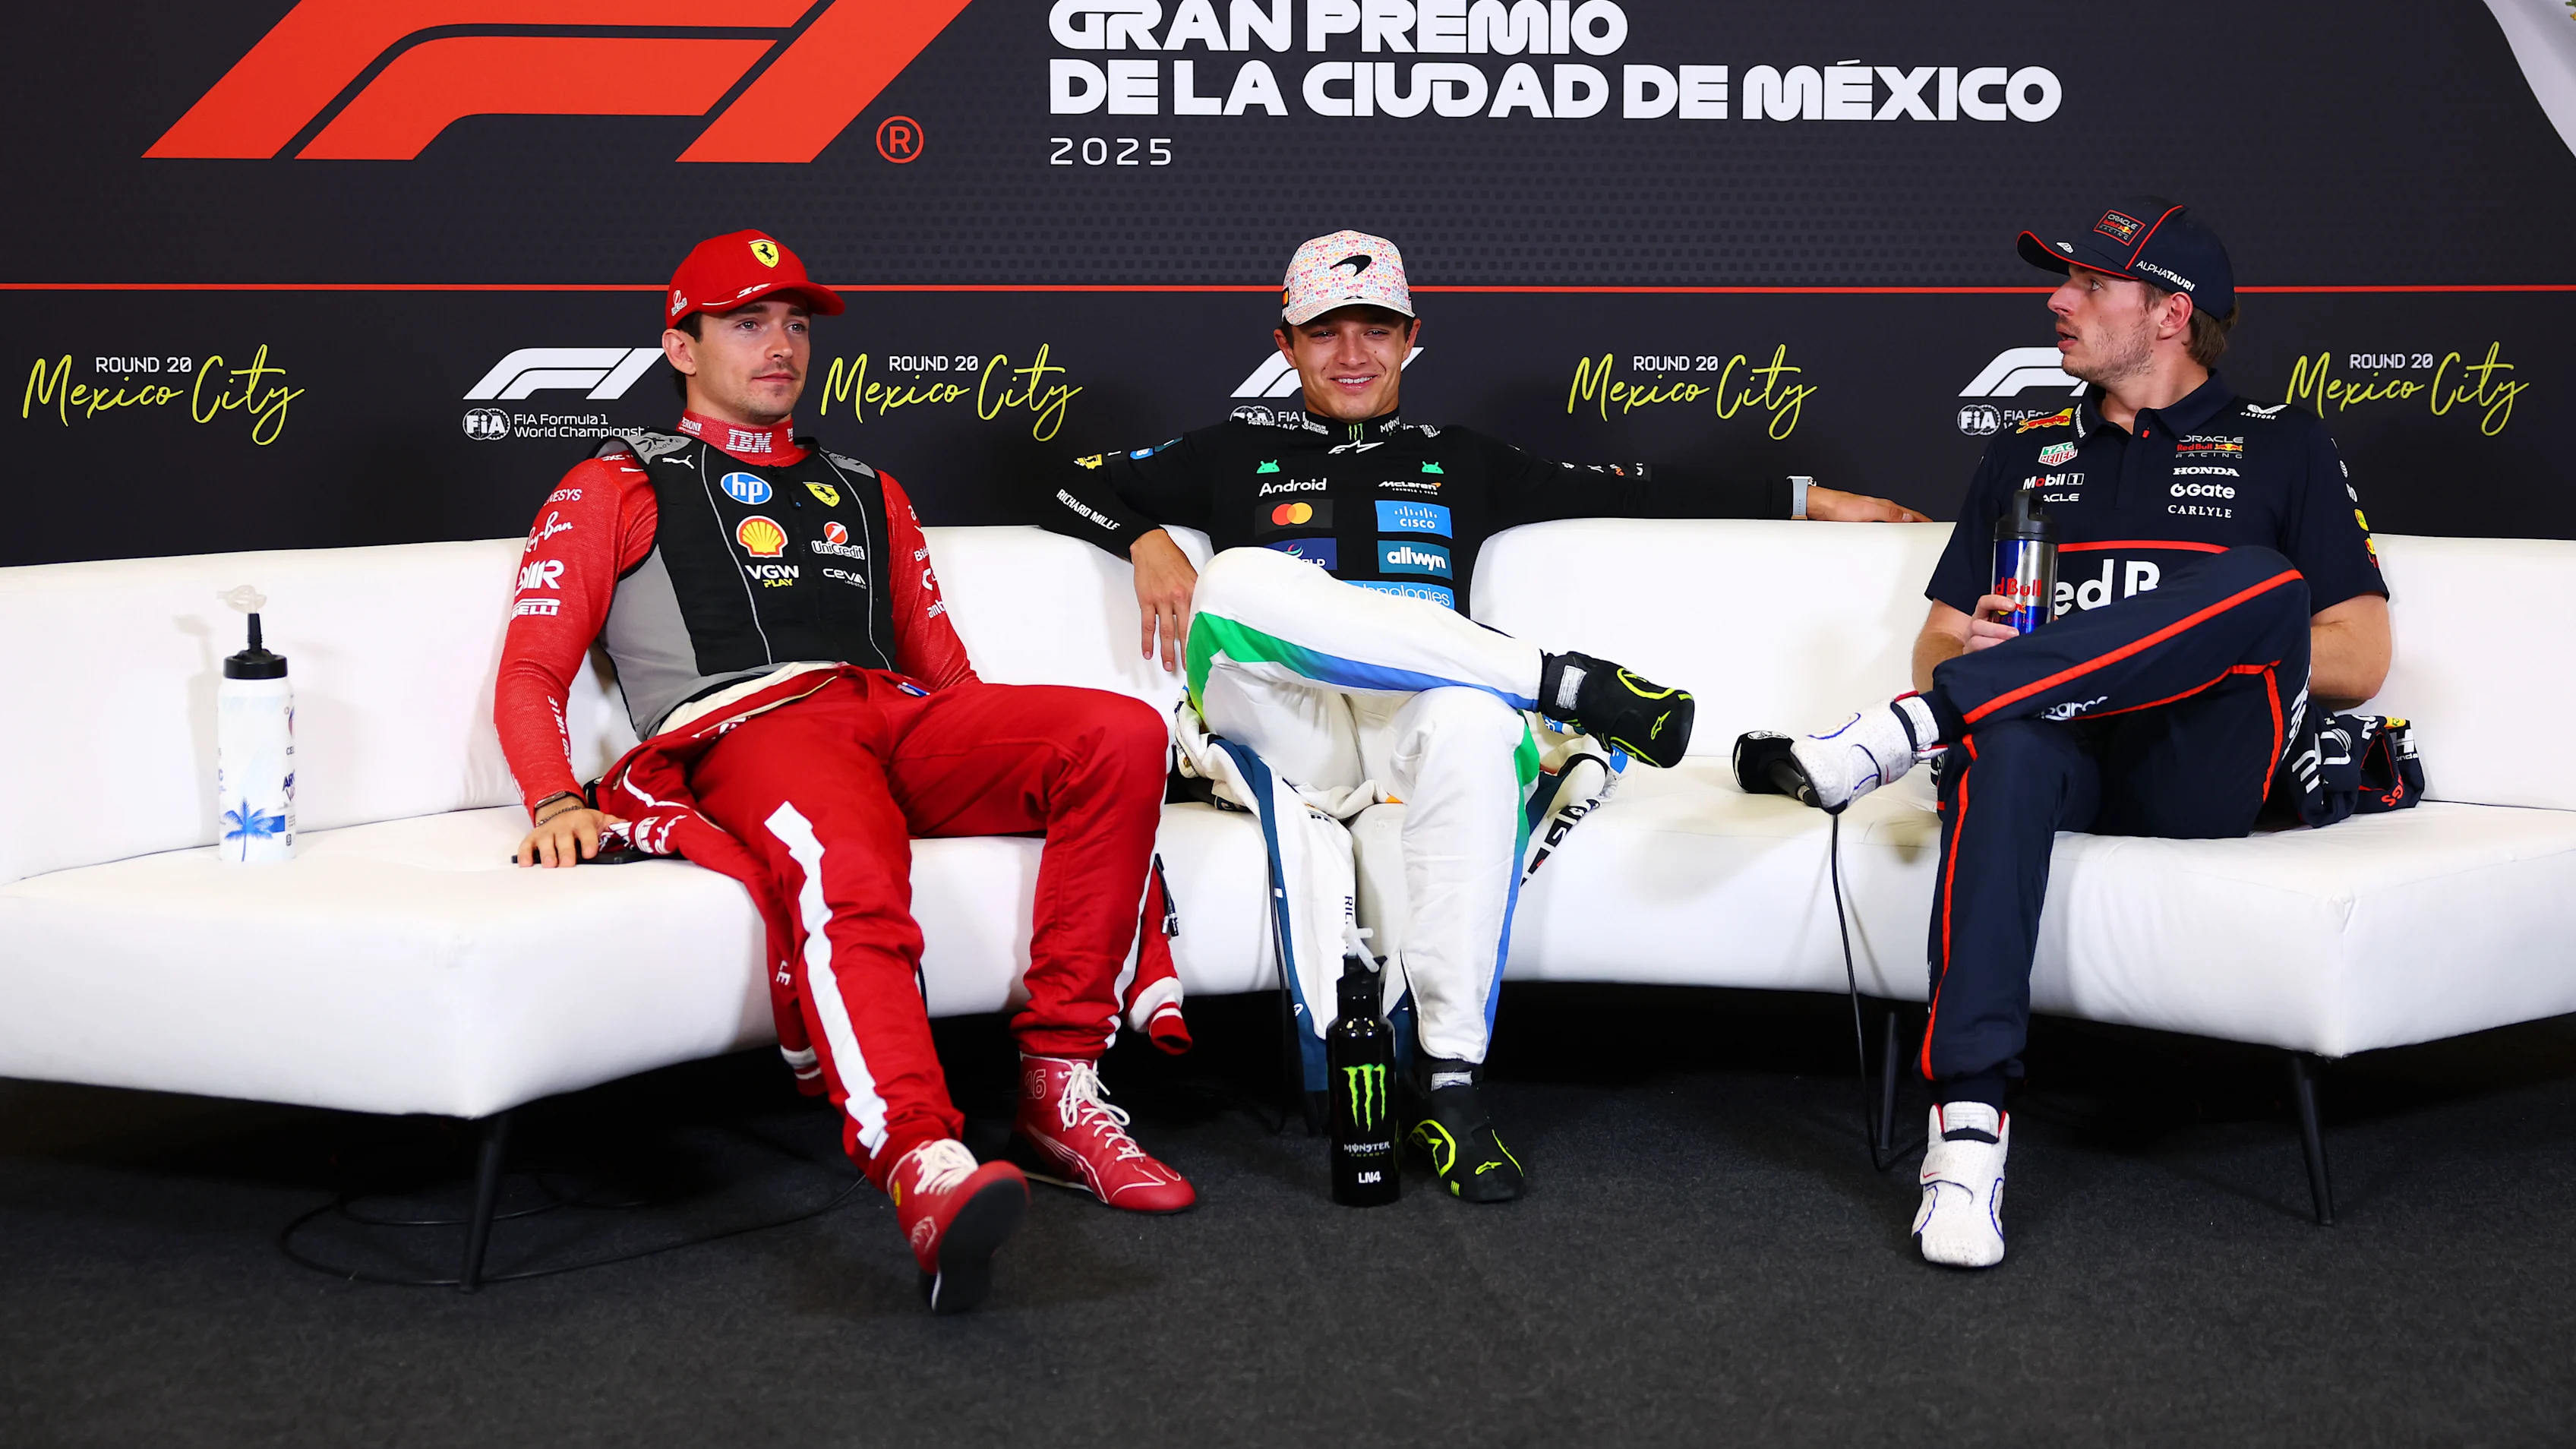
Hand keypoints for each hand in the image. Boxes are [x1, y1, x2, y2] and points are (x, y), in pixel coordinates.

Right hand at [515, 806, 624, 867]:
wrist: (561, 810)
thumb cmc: (584, 822)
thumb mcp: (601, 820)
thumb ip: (616, 826)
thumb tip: (634, 830)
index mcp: (582, 821)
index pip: (586, 831)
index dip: (588, 841)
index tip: (590, 853)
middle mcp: (564, 825)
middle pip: (564, 838)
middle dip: (566, 851)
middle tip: (568, 864)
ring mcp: (547, 831)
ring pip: (545, 842)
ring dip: (547, 853)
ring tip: (549, 865)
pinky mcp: (533, 837)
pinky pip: (526, 845)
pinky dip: (525, 854)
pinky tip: (526, 865)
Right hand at [1129, 528, 1199, 672]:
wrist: (1152, 546)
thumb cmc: (1172, 559)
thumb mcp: (1192, 575)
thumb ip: (1197, 595)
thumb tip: (1202, 613)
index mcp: (1193, 592)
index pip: (1199, 621)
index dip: (1202, 638)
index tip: (1204, 652)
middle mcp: (1179, 598)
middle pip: (1184, 631)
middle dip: (1186, 651)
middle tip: (1189, 667)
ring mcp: (1161, 600)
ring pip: (1166, 631)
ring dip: (1167, 651)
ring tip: (1169, 666)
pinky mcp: (1146, 601)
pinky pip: (1147, 625)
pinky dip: (1147, 641)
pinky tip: (1148, 652)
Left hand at [1806, 486, 1930, 523]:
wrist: (1822, 507)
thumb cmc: (1841, 507)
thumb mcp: (1868, 512)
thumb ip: (1889, 514)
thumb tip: (1907, 517)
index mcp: (1885, 506)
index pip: (1910, 514)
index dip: (1923, 521)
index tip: (1934, 528)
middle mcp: (1880, 509)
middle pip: (1904, 518)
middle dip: (1917, 525)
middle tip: (1928, 533)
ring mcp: (1872, 515)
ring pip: (1893, 523)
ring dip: (1904, 528)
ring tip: (1913, 535)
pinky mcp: (1862, 521)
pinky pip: (1882, 528)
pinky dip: (1890, 532)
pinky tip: (1889, 536)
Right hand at [1963, 594, 2022, 652]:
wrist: (1987, 650)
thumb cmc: (2003, 634)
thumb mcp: (2006, 623)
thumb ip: (2016, 619)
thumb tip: (2036, 618)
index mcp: (1982, 614)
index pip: (1984, 603)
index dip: (1997, 602)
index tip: (2012, 606)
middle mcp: (1974, 627)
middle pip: (1976, 625)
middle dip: (1997, 629)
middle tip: (2014, 633)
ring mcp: (1970, 642)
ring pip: (1975, 641)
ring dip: (1993, 643)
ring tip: (2009, 646)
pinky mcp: (1972, 656)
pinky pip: (1978, 656)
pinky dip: (1991, 656)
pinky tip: (2003, 656)